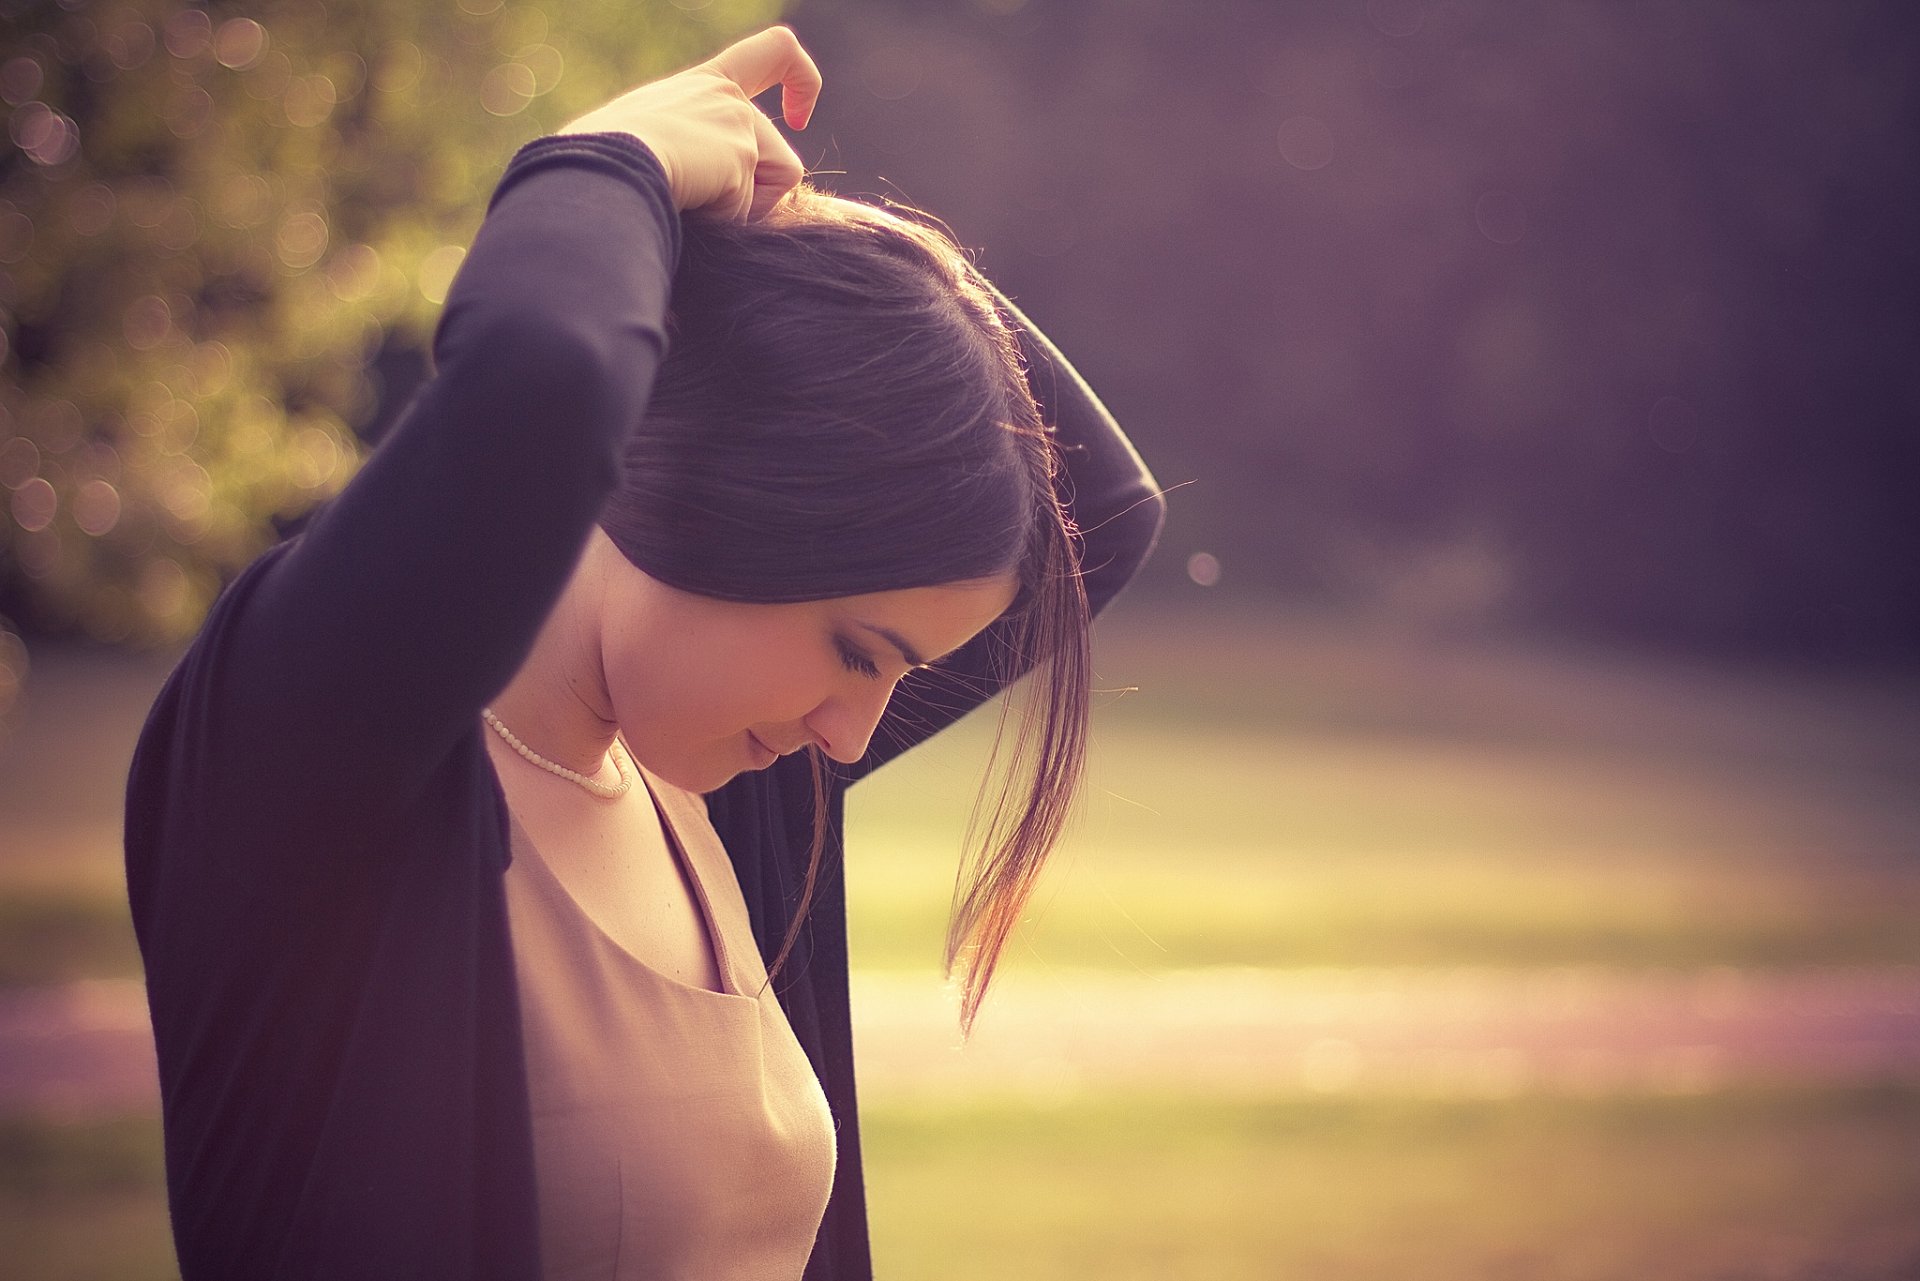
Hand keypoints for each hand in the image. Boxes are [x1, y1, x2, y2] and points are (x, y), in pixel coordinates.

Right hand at [557, 26, 819, 220]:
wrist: (594, 169)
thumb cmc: (600, 167)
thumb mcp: (642, 142)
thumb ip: (677, 152)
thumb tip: (687, 194)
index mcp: (703, 85)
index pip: (771, 54)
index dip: (800, 79)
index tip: (798, 116)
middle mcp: (726, 96)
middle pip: (781, 155)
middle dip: (756, 198)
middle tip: (703, 205)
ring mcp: (737, 122)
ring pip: (780, 182)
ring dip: (745, 209)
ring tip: (694, 202)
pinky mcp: (741, 153)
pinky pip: (755, 209)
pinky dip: (728, 221)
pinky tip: (692, 208)